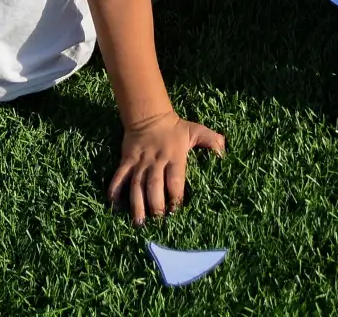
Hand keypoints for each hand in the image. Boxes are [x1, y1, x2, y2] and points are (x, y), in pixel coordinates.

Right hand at [108, 111, 225, 221]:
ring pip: (136, 184)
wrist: (149, 116)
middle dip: (155, 204)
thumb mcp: (196, 131)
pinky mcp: (126, 160)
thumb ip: (211, 141)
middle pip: (154, 185)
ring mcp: (140, 162)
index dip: (175, 196)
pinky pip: (119, 177)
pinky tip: (113, 206)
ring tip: (139, 222)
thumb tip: (224, 154)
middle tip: (158, 219)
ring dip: (136, 204)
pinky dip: (114, 190)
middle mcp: (156, 161)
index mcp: (175, 156)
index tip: (176, 210)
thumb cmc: (176, 128)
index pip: (175, 179)